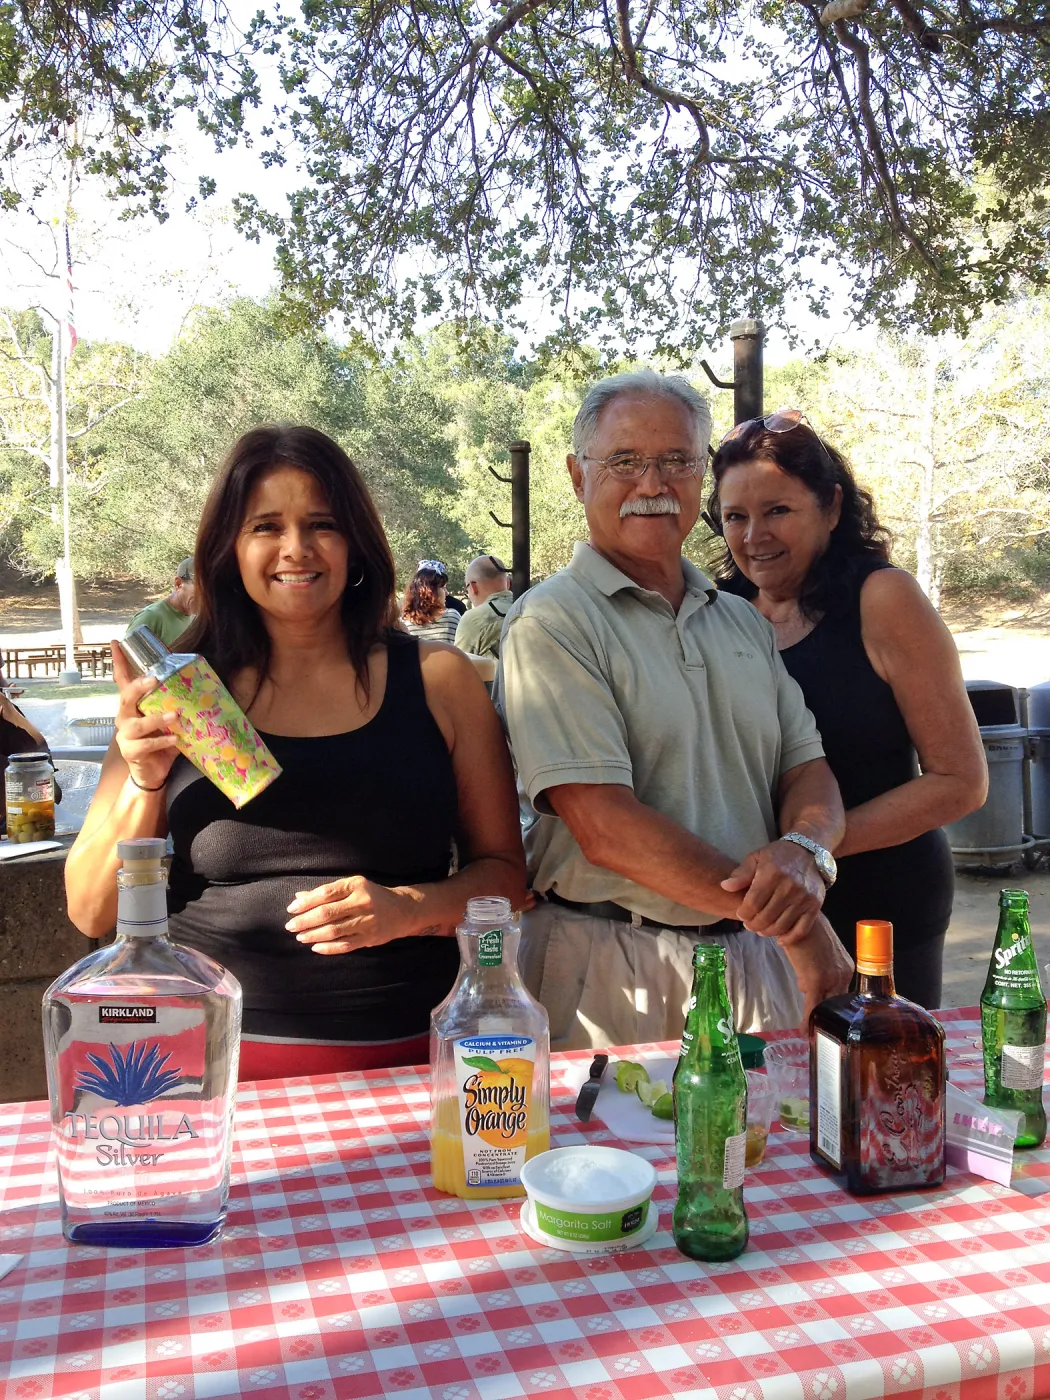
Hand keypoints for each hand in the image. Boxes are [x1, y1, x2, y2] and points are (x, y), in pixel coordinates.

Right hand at [111, 641, 179, 790]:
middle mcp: (124, 717)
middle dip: (138, 687)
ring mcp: (125, 735)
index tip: (116, 642)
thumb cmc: (162, 741)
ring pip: (136, 723)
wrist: (153, 772)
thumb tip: (203, 684)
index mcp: (133, 706)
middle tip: (154, 679)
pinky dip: (161, 741)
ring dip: (156, 719)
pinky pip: (145, 744)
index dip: (119, 662)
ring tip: (174, 716)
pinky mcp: (130, 751)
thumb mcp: (169, 719)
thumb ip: (177, 704)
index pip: (123, 680)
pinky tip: (174, 739)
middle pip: (125, 697)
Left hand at [285, 875, 433, 953]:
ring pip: (334, 931)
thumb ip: (327, 892)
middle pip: (328, 913)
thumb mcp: (353, 886)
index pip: (326, 893)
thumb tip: (299, 897)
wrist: (403, 910)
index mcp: (356, 886)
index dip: (306, 902)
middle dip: (305, 921)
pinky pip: (345, 945)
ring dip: (313, 935)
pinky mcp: (369, 938)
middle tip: (290, 926)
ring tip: (300, 937)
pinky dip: (328, 947)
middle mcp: (362, 903)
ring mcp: (366, 922)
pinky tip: (315, 947)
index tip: (292, 909)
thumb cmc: (371, 895)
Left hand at [720, 838, 825, 939]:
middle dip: (752, 924)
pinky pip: (801, 929)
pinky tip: (779, 939)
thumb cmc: (778, 856)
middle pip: (765, 917)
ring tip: (761, 929)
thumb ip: (741, 874)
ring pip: (781, 926)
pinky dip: (789, 938)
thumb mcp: (757, 858)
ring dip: (767, 932)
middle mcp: (789, 886)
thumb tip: (725, 886)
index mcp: (772, 873)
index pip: (752, 903)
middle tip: (749, 924)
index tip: (741, 914)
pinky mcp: (814, 906)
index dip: (743, 913)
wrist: (809, 852)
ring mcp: (804, 898)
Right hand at [779, 913, 854, 1028]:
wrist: (794, 915)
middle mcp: (844, 974)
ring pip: (824, 1007)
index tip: (823, 1019)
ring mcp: (832, 977)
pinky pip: (812, 1007)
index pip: (841, 995)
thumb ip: (817, 971)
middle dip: (822, 1014)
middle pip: (834, 1003)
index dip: (831, 1008)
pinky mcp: (817, 980)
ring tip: (805, 1024)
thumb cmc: (802, 931)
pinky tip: (802, 1031)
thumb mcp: (816, 952)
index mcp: (846, 968)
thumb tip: (806, 987)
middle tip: (814, 1026)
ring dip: (813, 1016)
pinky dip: (807, 1021)